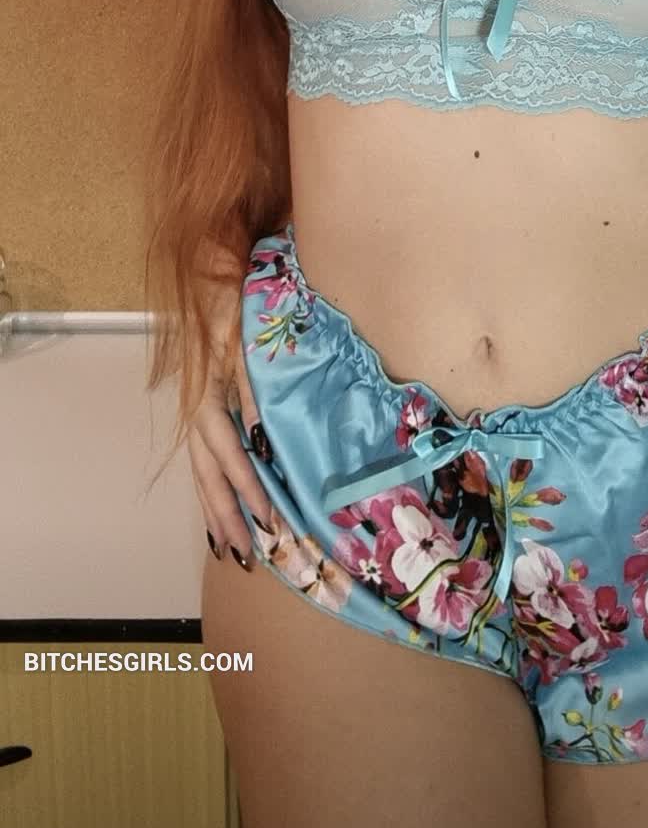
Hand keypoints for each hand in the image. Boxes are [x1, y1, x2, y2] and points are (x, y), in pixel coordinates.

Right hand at [186, 277, 275, 569]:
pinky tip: (222, 511)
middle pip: (208, 476)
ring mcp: (196, 412)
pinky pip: (206, 459)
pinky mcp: (204, 409)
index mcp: (207, 397)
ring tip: (232, 549)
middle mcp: (196, 412)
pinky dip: (214, 488)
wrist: (211, 272)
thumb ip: (254, 392)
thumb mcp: (246, 343)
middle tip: (249, 555)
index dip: (249, 489)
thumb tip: (263, 442)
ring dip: (218, 511)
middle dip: (228, 516)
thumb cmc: (234, 302)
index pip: (228, 456)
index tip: (271, 520)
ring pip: (203, 473)